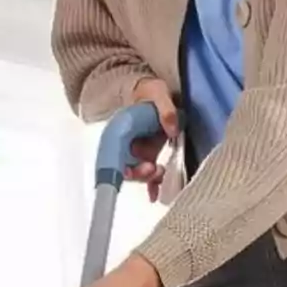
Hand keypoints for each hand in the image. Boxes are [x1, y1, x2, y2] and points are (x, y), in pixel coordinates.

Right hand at [124, 78, 179, 202]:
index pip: (114, 151)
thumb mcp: (158, 92)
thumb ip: (166, 108)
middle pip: (125, 167)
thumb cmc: (150, 90)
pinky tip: (155, 195)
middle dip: (138, 173)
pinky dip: (152, 186)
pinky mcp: (149, 156)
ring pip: (138, 173)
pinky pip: (149, 174)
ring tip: (161, 173)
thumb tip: (172, 128)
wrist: (151, 93)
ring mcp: (138, 152)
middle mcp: (127, 144)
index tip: (125, 174)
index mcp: (123, 128)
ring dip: (148, 179)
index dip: (117, 166)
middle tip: (152, 169)